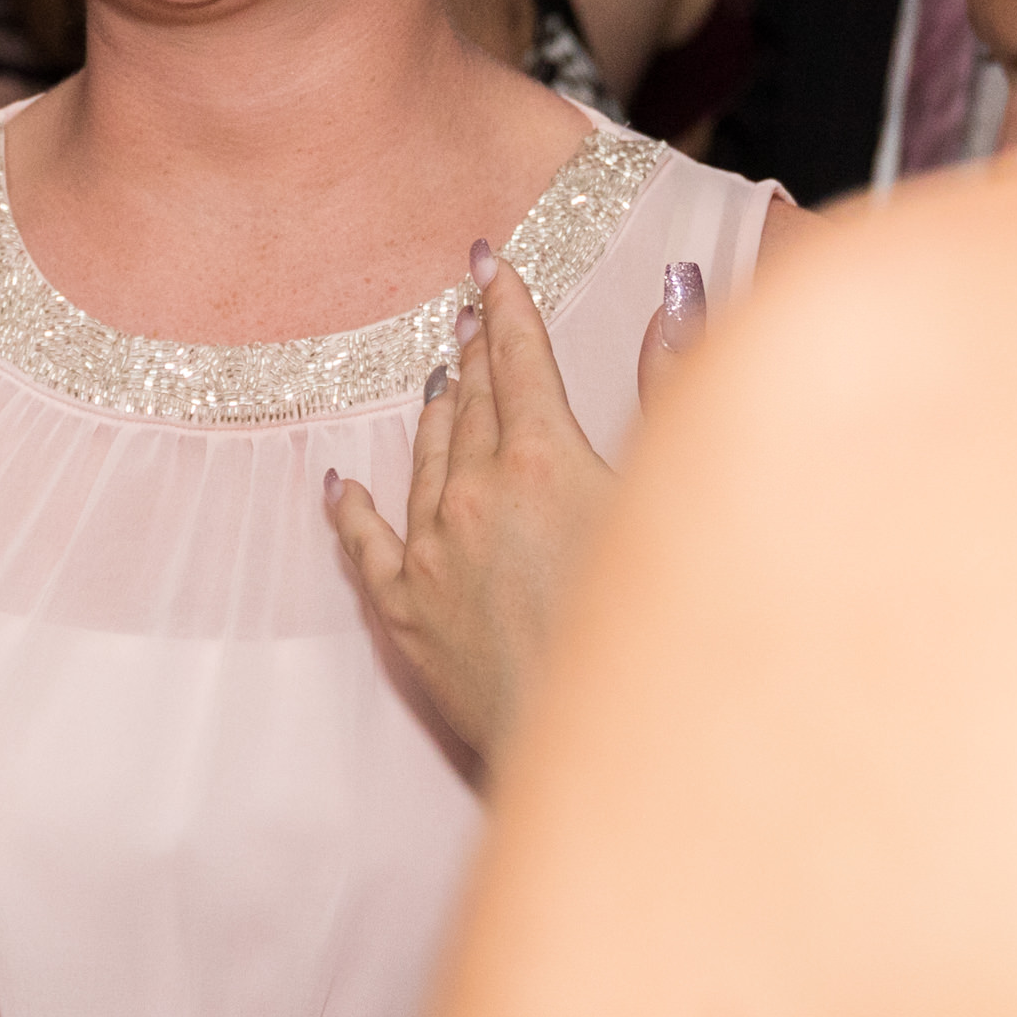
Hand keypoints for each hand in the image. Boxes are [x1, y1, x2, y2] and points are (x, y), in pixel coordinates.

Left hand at [322, 250, 708, 757]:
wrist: (617, 751)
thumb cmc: (668, 627)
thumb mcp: (678, 488)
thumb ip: (674, 384)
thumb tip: (676, 289)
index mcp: (542, 458)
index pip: (519, 360)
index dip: (508, 307)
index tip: (490, 264)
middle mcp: (473, 495)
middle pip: (471, 405)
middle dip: (475, 354)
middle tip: (469, 314)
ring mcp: (433, 557)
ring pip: (423, 462)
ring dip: (434, 416)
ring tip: (439, 380)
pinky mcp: (409, 620)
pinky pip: (365, 548)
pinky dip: (351, 510)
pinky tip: (339, 484)